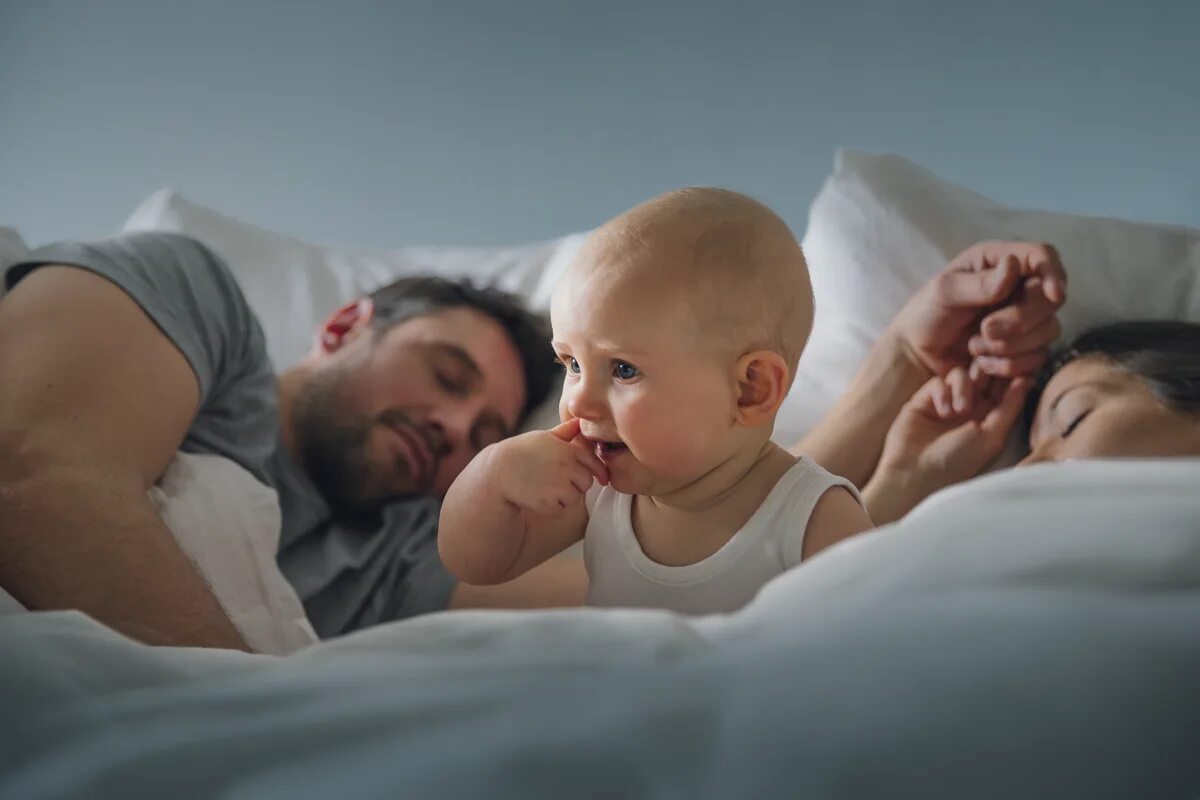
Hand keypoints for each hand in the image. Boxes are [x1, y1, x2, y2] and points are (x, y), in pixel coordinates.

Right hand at [489, 418, 608, 516]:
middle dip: (576, 483)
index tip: (602, 478)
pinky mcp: (549, 503)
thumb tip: (580, 421)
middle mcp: (567, 468)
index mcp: (568, 450)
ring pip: (574, 498)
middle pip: (586, 483)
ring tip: (544, 487)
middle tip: (556, 479)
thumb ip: (565, 431)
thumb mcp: (543, 437)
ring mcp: (559, 486)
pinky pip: (561, 510)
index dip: (599, 471)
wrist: (498, 471)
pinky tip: (538, 497)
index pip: (594, 462)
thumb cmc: (520, 451)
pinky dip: (552, 508)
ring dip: (564, 497)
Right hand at [867, 366, 1031, 522]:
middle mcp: (969, 406)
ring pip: (960, 373)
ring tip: (960, 411)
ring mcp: (946, 401)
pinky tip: (941, 412)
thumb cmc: (959, 461)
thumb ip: (1010, 406)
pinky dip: (942, 393)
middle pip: (982, 373)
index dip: (1008, 375)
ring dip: (964, 387)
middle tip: (984, 379)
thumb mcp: (992, 436)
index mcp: (990, 416)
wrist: (917, 472)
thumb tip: (1027, 378)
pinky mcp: (923, 399)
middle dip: (984, 373)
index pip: (1003, 386)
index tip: (1011, 369)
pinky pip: (938, 381)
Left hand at [890, 241, 1066, 377]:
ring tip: (974, 347)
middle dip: (1021, 319)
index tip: (1054, 295)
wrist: (919, 355)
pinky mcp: (1025, 349)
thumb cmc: (927, 313)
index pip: (1042, 256)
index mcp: (999, 262)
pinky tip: (982, 365)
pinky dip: (1011, 365)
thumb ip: (978, 283)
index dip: (1054, 273)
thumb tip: (1014, 265)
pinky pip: (1037, 357)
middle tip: (985, 330)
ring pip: (1048, 330)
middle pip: (1050, 298)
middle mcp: (1019, 286)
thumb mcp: (944, 292)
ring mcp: (1026, 319)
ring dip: (1012, 345)